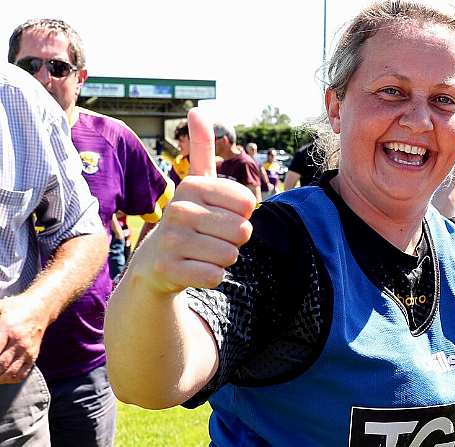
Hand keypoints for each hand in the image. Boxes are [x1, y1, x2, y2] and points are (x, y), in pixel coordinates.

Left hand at [0, 296, 47, 382]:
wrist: (40, 308)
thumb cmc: (14, 308)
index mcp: (7, 329)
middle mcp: (19, 342)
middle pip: (0, 365)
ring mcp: (27, 350)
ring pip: (10, 373)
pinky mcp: (33, 355)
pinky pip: (22, 374)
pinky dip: (9, 379)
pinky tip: (1, 377)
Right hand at [132, 108, 255, 294]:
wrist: (155, 264)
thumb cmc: (188, 221)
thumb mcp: (196, 184)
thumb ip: (201, 149)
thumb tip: (196, 110)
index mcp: (192, 186)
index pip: (248, 204)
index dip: (241, 215)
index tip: (218, 215)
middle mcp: (178, 209)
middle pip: (242, 231)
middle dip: (233, 240)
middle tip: (208, 238)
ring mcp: (170, 240)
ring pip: (231, 255)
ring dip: (223, 259)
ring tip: (200, 253)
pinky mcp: (168, 269)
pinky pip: (215, 276)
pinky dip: (211, 277)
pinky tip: (192, 269)